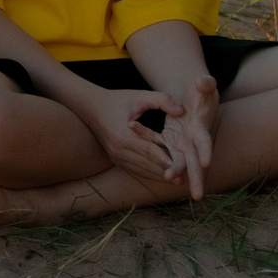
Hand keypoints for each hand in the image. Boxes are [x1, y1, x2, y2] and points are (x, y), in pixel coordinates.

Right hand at [74, 87, 189, 185]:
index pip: (149, 150)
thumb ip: (162, 100)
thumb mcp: (139, 96)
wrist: (92, 107)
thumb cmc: (117, 99)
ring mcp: (116, 157)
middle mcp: (118, 150)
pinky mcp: (116, 160)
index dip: (166, 158)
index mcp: (123, 135)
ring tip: (178, 181)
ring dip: (159, 175)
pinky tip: (163, 176)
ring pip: (141, 170)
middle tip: (185, 178)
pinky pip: (135, 170)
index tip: (182, 164)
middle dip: (166, 171)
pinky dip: (149, 173)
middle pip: (146, 164)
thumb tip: (182, 110)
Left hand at [155, 74, 219, 200]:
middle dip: (197, 178)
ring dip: (175, 172)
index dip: (206, 151)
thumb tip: (204, 82)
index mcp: (201, 128)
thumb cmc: (202, 92)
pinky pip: (161, 149)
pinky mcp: (171, 142)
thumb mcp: (204, 87)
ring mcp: (182, 143)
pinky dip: (156, 153)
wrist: (195, 99)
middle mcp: (193, 140)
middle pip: (195, 162)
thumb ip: (205, 84)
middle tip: (197, 196)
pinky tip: (150, 160)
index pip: (205, 141)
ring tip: (167, 178)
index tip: (206, 163)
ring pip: (179, 163)